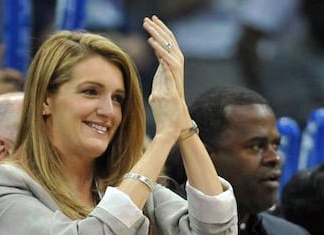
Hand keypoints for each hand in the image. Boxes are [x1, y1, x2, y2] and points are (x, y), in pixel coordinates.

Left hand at [143, 16, 185, 139]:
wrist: (173, 129)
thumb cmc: (167, 114)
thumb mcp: (159, 95)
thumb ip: (159, 83)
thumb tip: (157, 75)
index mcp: (170, 73)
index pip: (166, 48)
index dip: (160, 35)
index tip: (152, 22)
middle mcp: (174, 74)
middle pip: (169, 46)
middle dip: (159, 30)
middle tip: (149, 17)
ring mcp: (174, 79)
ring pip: (169, 52)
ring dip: (159, 38)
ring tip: (148, 26)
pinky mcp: (172, 86)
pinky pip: (168, 66)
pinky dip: (161, 53)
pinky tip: (152, 43)